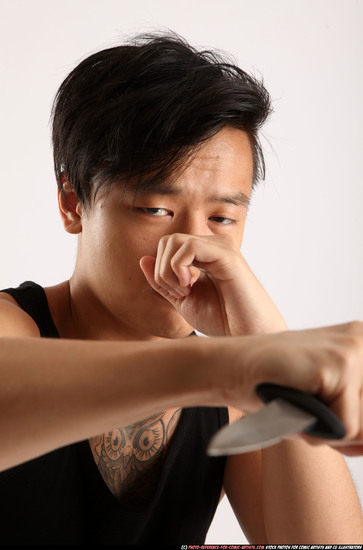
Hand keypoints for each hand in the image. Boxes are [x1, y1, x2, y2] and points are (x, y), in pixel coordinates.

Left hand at [140, 233, 286, 335]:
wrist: (246, 336)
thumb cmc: (222, 321)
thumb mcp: (183, 300)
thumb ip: (163, 281)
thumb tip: (143, 259)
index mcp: (205, 254)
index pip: (167, 246)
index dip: (161, 270)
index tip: (176, 294)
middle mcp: (214, 245)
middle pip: (167, 240)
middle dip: (162, 270)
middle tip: (179, 293)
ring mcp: (221, 247)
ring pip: (174, 241)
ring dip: (169, 271)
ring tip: (185, 291)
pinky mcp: (227, 254)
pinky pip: (188, 246)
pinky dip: (178, 269)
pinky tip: (190, 286)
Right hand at [233, 322, 362, 454]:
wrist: (233, 367)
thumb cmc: (272, 384)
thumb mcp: (325, 398)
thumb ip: (357, 417)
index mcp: (361, 342)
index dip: (355, 426)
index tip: (328, 419)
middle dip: (341, 429)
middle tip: (308, 412)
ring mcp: (353, 350)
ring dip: (327, 431)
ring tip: (300, 407)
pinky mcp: (339, 365)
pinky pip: (344, 428)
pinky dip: (315, 431)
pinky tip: (293, 405)